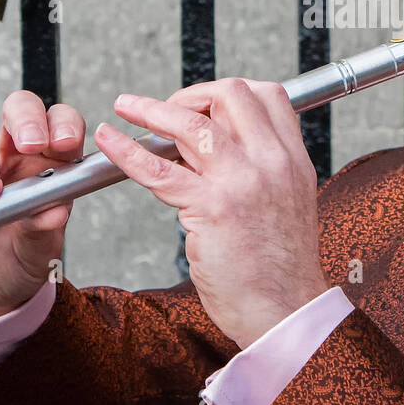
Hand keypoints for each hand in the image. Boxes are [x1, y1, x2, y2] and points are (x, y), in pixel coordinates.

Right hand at [0, 90, 85, 333]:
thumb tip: (56, 212)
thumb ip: (44, 229)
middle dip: (26, 120)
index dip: (64, 125)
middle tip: (31, 144)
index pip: (60, 125)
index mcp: (47, 165)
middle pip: (18, 111)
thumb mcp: (39, 251)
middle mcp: (11, 159)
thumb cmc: (18, 259)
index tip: (65, 144)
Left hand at [94, 78, 328, 348]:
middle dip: (191, 95)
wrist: (285, 312)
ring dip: (152, 110)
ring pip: (192, 124)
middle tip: (167, 112)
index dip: (228, 92)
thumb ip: (260, 169)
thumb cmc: (279, 269)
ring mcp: (243, 183)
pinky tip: (110, 141)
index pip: (268, 95)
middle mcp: (273, 163)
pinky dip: (127, 151)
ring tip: (127, 107)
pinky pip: (160, 169)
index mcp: (292, 160)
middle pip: (230, 95)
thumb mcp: (286, 203)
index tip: (203, 105)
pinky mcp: (213, 208)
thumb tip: (215, 146)